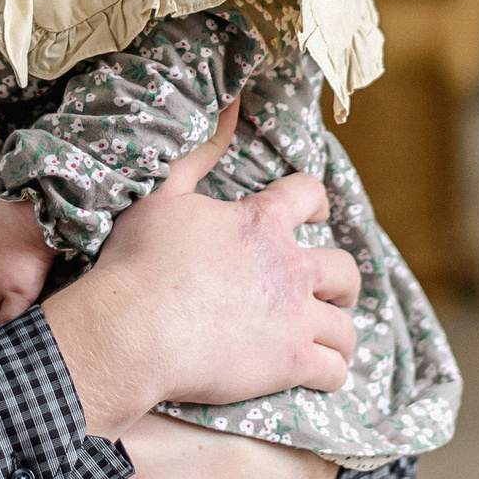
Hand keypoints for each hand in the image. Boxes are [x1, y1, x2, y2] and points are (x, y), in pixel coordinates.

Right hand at [41, 105, 360, 438]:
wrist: (133, 330)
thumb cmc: (139, 262)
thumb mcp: (163, 194)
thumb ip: (201, 151)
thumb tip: (230, 101)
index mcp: (262, 222)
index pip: (310, 194)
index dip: (316, 201)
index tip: (315, 210)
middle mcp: (290, 266)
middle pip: (344, 268)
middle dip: (342, 281)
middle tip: (332, 291)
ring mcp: (295, 317)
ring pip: (346, 326)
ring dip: (341, 333)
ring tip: (330, 341)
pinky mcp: (291, 362)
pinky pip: (335, 370)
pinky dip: (332, 373)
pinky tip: (320, 377)